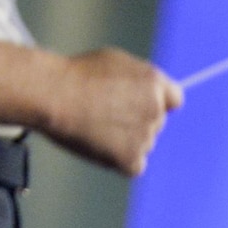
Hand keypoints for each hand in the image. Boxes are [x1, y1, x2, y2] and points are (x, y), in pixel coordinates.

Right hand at [43, 48, 181, 175]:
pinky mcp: (131, 159)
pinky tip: (98, 146)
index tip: (139, 106)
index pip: (174, 100)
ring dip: (126, 141)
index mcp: (154, 83)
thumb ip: (138, 79)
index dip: (156, 103)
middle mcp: (156, 109)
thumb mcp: (115, 61)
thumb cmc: (76, 74)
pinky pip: (133, 165)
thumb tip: (144, 92)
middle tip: (104, 116)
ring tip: (95, 128)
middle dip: (136, 122)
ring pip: (143, 144)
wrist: (53, 94)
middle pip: (155, 123)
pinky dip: (119, 160)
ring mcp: (145, 136)